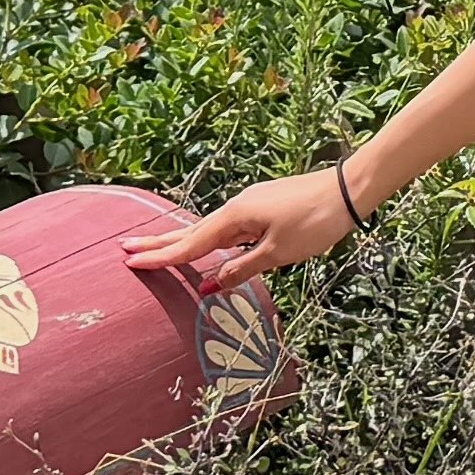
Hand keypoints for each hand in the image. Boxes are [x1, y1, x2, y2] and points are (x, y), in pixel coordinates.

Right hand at [125, 165, 367, 296]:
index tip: (130, 262)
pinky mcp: (263, 205)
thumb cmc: (315, 222)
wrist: (348, 190)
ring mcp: (250, 204)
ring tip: (156, 247)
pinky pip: (226, 225)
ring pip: (208, 227)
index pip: (190, 245)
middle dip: (160, 242)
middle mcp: (236, 207)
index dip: (161, 257)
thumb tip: (210, 284)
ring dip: (181, 238)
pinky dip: (207, 235)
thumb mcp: (278, 253)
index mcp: (234, 219)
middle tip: (126, 248)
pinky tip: (205, 242)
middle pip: (192, 231)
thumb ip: (242, 268)